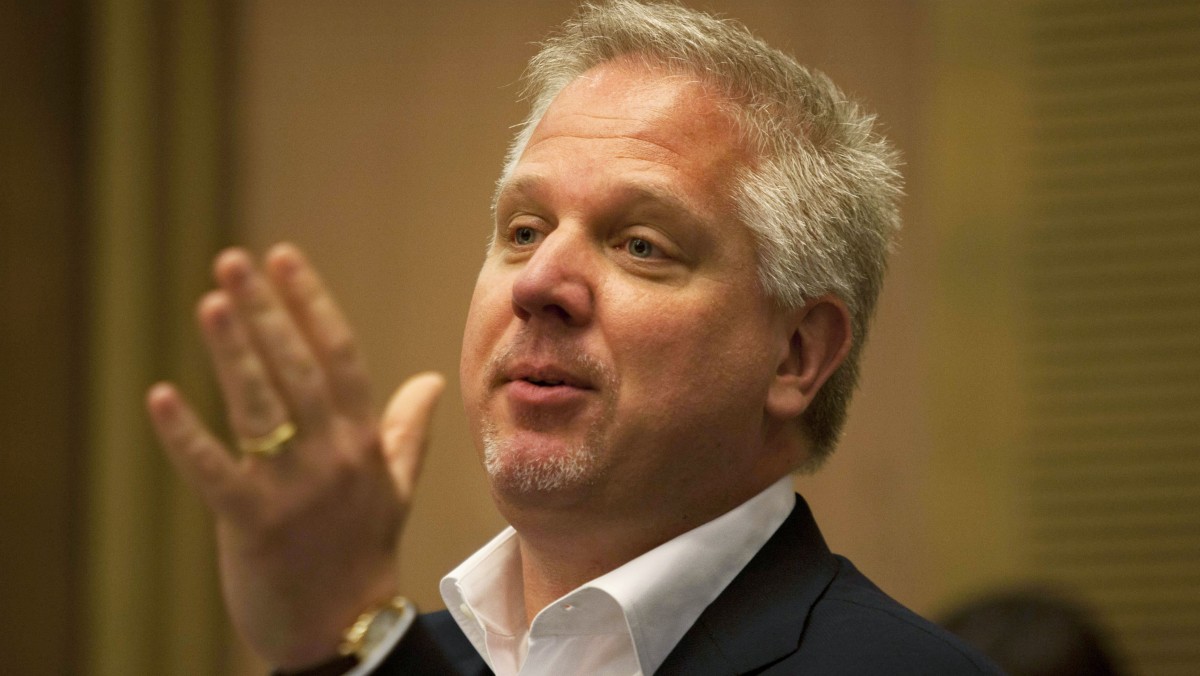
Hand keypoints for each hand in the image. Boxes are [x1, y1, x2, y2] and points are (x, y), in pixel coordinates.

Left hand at [145, 244, 444, 668]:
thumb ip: (406, 429)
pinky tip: (161, 397)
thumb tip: (429, 381)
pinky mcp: (254, 523)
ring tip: (210, 302)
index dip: (311, 304)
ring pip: (262, 407)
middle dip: (267, 311)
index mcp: (362, 442)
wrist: (344, 629)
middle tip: (235, 261)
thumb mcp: (393, 487)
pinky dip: (187, 436)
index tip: (284, 257)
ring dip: (234, 353)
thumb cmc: (362, 551)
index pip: (340, 357)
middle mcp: (333, 456)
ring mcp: (295, 489)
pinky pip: (215, 471)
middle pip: (298, 369)